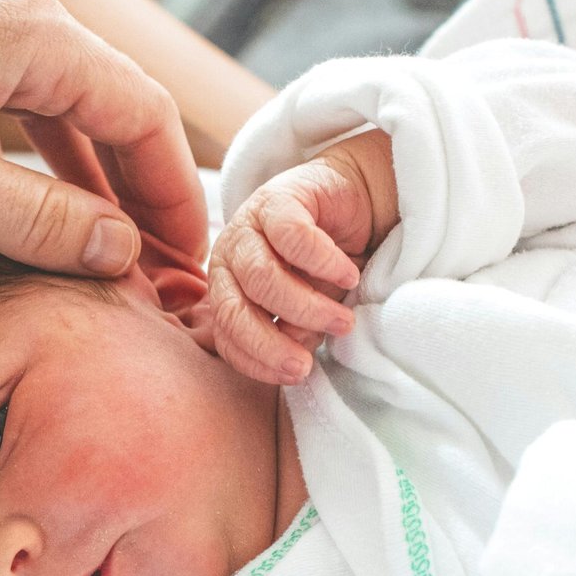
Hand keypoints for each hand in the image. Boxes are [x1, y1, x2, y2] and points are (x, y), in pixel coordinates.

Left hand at [0, 0, 206, 276]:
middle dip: (134, 195)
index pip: (142, 115)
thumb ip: (32, 221)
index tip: (186, 262)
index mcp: (28, 33)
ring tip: (99, 258)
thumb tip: (118, 251)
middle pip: (106, 111)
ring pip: (54, 112)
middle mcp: (8, 16)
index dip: (172, 196)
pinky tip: (23, 218)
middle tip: (154, 274)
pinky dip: (27, 165)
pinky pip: (4, 108)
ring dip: (82, 185)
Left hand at [209, 128, 396, 384]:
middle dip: (271, 344)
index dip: (257, 362)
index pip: (226, 337)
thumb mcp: (309, 306)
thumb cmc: (323, 264)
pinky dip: (324, 263)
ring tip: (343, 321)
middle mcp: (228, 260)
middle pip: (234, 311)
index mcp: (227, 290)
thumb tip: (297, 361)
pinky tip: (349, 276)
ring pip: (262, 278)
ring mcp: (247, 227)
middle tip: (308, 363)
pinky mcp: (277, 199)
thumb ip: (297, 333)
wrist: (348, 200)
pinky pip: (293, 238)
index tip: (296, 376)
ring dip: (306, 308)